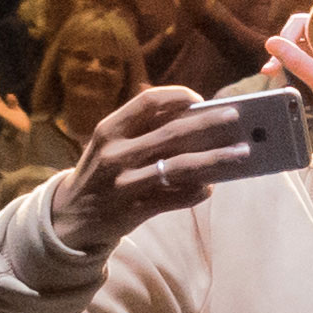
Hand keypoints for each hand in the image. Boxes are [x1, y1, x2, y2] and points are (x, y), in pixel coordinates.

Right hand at [46, 79, 261, 248]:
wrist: (70, 216)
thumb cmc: (101, 171)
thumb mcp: (109, 144)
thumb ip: (143, 129)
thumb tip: (196, 116)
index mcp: (109, 130)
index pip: (147, 102)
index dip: (178, 96)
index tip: (201, 98)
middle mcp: (115, 155)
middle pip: (171, 133)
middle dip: (208, 123)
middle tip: (236, 118)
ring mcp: (124, 184)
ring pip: (179, 167)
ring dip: (215, 159)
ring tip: (241, 153)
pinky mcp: (134, 211)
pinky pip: (176, 199)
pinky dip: (197, 191)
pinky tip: (211, 187)